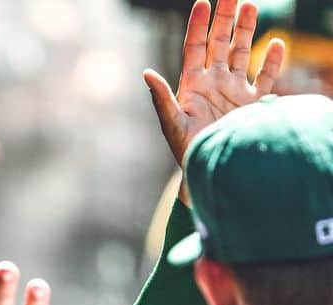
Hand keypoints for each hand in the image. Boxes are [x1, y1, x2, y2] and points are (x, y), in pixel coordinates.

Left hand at [144, 0, 284, 166]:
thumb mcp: (171, 123)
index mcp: (192, 84)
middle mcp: (213, 82)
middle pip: (220, 43)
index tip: (203, 2)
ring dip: (246, 31)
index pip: (195, 47)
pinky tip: (276, 44)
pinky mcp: (251, 103)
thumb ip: (161, 98)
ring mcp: (233, 90)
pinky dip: (272, 62)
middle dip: (225, 19)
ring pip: (241, 53)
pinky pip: (264, 78)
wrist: (210, 168)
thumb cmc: (186, 149)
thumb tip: (147, 73)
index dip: (198, 25)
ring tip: (251, 6)